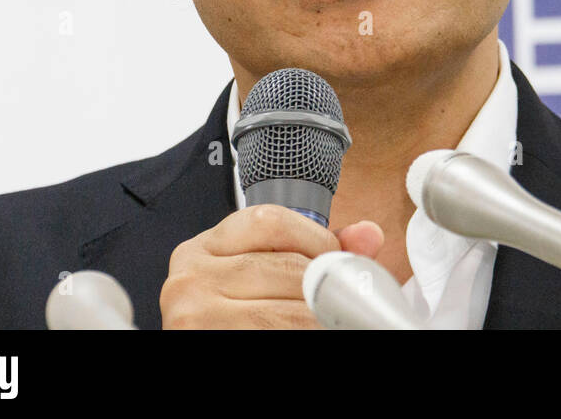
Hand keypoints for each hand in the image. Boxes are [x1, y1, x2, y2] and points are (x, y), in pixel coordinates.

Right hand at [160, 204, 383, 328]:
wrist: (210, 339)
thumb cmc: (238, 315)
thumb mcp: (265, 273)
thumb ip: (315, 250)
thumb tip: (368, 235)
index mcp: (205, 247)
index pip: (270, 220)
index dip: (316, 239)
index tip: (334, 261)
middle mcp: (192, 276)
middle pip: (286, 267)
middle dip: (325, 286)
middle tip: (345, 299)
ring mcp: (194, 313)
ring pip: (285, 312)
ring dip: (319, 317)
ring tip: (334, 319)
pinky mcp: (202, 340)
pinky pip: (271, 333)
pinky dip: (300, 332)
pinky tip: (311, 329)